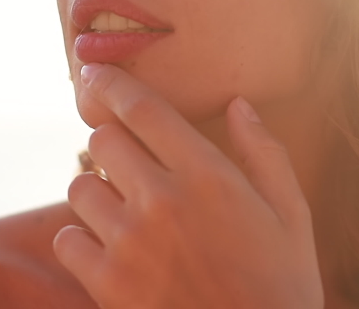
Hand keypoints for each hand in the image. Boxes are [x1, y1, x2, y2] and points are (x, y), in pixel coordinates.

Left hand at [53, 63, 324, 308]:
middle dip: (110, 143)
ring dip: (95, 191)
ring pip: (79, 188)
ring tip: (121, 210)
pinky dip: (80, 240)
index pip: (142, 109)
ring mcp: (129, 243)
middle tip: (126, 161)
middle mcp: (162, 200)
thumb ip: (265, 154)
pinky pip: (67, 240)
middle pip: (102, 141)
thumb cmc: (281, 288)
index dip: (111, 83)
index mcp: (208, 176)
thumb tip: (239, 105)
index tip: (95, 72)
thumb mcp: (291, 216)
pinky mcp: (107, 283)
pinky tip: (107, 250)